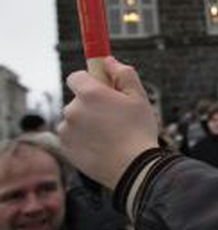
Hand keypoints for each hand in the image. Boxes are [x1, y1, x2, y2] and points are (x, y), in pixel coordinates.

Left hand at [58, 57, 157, 189]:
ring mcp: (67, 129)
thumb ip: (123, 74)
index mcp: (90, 93)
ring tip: (110, 134)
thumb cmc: (139, 131)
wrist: (133, 168)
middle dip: (92, 104)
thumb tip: (109, 61)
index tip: (101, 85)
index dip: (90, 80)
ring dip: (87, 122)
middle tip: (114, 115)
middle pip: (78, 99)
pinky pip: (72, 136)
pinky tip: (102, 145)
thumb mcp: (139, 97)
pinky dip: (83, 138)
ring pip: (75, 119)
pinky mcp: (65, 147)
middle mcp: (73, 109)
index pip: (76, 76)